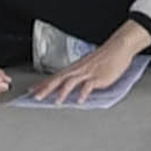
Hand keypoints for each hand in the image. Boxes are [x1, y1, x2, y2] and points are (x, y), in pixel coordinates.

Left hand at [30, 24, 148, 102]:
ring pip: (70, 82)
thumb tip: (75, 88)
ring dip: (62, 93)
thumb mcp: (89, 67)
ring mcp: (88, 73)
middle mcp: (78, 70)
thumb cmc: (106, 57)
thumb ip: (81, 77)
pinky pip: (88, 86)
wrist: (118, 47)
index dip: (42, 84)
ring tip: (57, 102)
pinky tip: (80, 100)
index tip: (32, 90)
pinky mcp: (98, 77)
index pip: (54, 77)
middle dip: (45, 89)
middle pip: (58, 79)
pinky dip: (83, 93)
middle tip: (36, 97)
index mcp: (75, 68)